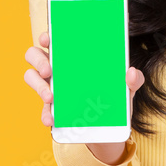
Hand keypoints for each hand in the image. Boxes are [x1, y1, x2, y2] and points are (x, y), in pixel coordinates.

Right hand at [23, 31, 144, 127]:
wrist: (110, 128)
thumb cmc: (114, 98)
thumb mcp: (127, 88)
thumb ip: (134, 79)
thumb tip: (131, 72)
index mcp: (73, 57)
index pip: (54, 40)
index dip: (46, 36)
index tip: (48, 38)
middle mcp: (57, 69)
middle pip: (35, 55)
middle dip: (38, 60)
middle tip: (49, 70)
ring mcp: (51, 87)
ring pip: (31, 78)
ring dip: (38, 86)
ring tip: (50, 97)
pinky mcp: (51, 109)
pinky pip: (42, 109)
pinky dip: (45, 113)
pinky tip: (51, 119)